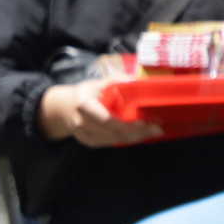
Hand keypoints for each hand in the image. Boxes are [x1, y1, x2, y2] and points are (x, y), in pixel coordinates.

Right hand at [39, 80, 161, 147]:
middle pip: (112, 132)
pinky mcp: (88, 142)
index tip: (144, 122)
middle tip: (157, 129)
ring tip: (153, 132)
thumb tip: (140, 80)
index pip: (106, 119)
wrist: (65, 107)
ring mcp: (83, 134)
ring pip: (113, 140)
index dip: (125, 124)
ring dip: (135, 138)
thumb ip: (119, 81)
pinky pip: (110, 143)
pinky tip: (140, 136)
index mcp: (84, 104)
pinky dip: (126, 140)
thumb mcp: (100, 82)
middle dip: (137, 133)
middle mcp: (81, 122)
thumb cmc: (88, 93)